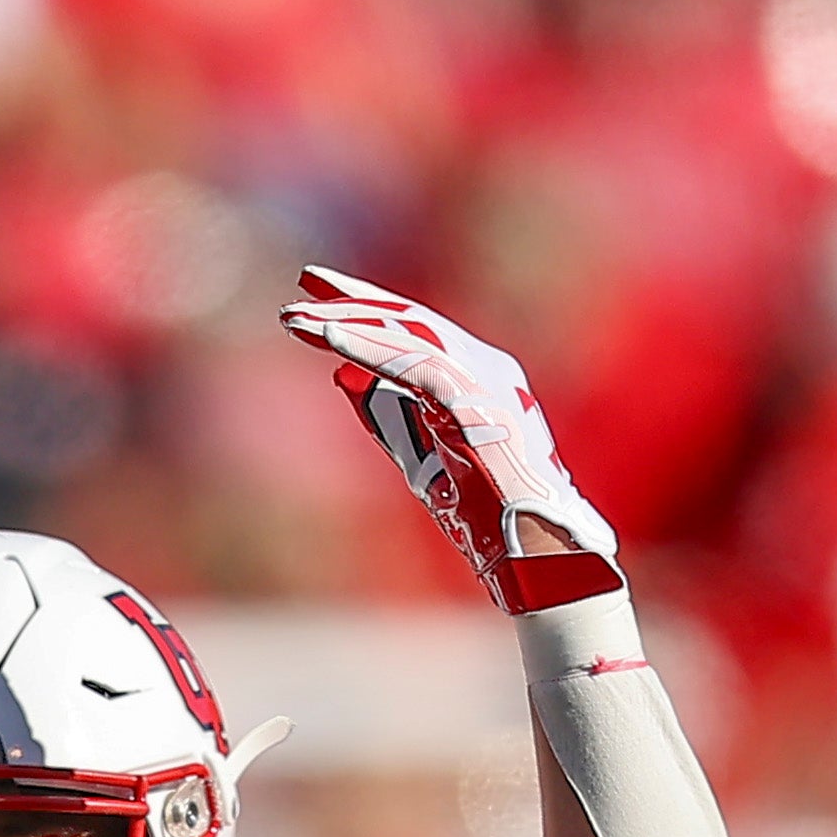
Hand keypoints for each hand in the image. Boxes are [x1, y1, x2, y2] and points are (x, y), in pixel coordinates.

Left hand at [278, 266, 622, 614]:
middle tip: (304, 280)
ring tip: (296, 318)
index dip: (367, 312)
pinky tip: (330, 341)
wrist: (539, 557)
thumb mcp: (423, 460)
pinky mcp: (480, 404)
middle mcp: (488, 370)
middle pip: (412, 320)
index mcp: (479, 381)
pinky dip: (369, 348)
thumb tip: (342, 376)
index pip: (417, 332)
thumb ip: (387, 418)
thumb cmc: (490, 519)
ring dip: (349, 323)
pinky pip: (415, 364)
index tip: (318, 301)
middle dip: (355, 299)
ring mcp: (489, 382)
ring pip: (410, 334)